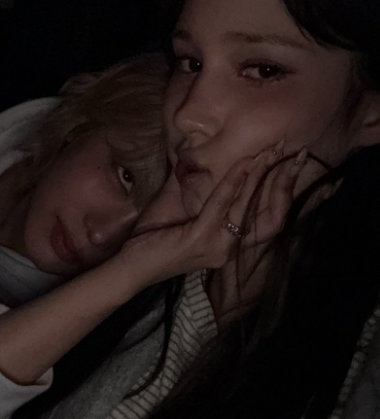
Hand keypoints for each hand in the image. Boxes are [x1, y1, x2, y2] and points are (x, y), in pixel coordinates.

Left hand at [112, 143, 307, 292]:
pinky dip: (233, 182)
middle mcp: (229, 247)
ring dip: (259, 176)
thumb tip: (201, 152)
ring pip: (247, 205)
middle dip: (281, 181)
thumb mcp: (180, 206)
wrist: (129, 266)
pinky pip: (221, 205)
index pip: (267, 217)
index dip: (281, 191)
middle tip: (288, 153)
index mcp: (228, 242)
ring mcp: (217, 246)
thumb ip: (196, 186)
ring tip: (267, 152)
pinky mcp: (201, 240)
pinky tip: (241, 163)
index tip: (288, 162)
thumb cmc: (152, 238)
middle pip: (268, 214)